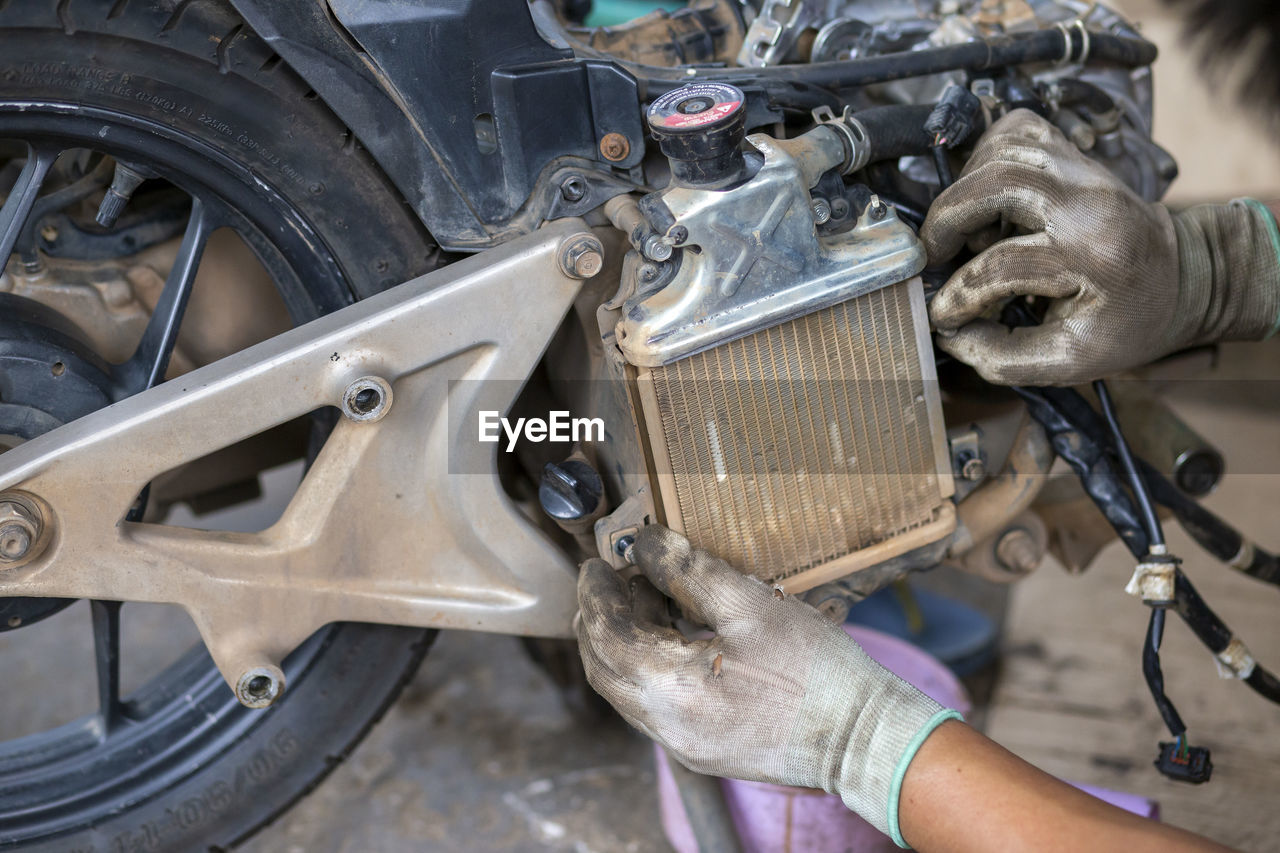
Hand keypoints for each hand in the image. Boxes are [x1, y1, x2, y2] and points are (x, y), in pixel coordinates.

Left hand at [575, 525, 957, 842]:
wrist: (864, 738)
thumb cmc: (817, 672)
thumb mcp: (752, 604)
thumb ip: (689, 570)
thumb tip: (645, 542)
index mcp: (674, 690)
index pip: (606, 638)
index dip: (596, 596)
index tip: (596, 564)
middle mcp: (667, 726)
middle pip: (604, 669)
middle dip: (599, 620)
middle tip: (609, 578)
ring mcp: (684, 744)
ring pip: (627, 688)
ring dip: (624, 642)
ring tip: (645, 597)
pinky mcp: (703, 749)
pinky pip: (655, 703)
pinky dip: (649, 665)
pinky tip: (674, 634)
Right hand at [922, 109, 1279, 385]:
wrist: (1180, 278)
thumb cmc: (1127, 322)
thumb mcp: (1073, 361)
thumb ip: (1004, 358)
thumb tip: (950, 333)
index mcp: (1094, 257)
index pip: (1000, 265)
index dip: (956, 297)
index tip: (941, 317)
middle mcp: (1090, 201)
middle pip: (996, 183)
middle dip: (947, 222)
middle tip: (933, 256)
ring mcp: (1084, 169)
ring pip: (1002, 149)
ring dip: (965, 188)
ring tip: (966, 230)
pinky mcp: (1075, 153)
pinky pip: (1017, 130)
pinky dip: (986, 157)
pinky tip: (986, 197)